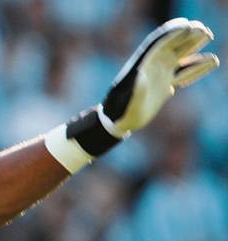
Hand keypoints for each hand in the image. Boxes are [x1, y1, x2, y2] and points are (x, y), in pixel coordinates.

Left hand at [100, 17, 218, 136]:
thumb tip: (142, 74)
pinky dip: (197, 66)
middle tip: (203, 30)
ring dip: (193, 45)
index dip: (171, 34)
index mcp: (141, 66)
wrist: (119, 123)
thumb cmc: (121, 114)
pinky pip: (184, 71)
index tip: (187, 26)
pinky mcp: (165, 84)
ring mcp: (159, 75)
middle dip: (186, 36)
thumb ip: (137, 91)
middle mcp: (152, 67)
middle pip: (171, 46)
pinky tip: (212, 62)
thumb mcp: (129, 103)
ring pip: (180, 56)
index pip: (157, 44)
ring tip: (208, 35)